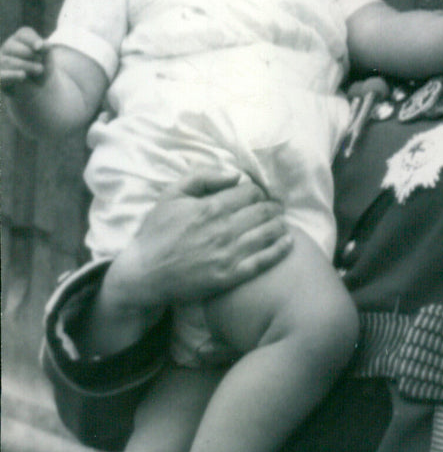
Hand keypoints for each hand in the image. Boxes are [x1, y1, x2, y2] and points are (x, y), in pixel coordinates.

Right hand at [0, 27, 45, 88]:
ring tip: (40, 69)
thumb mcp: (47, 58)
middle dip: (29, 54)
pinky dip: (12, 75)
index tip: (39, 47)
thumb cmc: (41, 68)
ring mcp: (0, 62)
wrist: (39, 88)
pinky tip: (23, 75)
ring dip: (26, 65)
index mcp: (20, 39)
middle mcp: (7, 48)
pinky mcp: (0, 77)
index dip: (32, 39)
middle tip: (41, 61)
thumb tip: (41, 45)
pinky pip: (1, 76)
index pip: (23, 34)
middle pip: (11, 46)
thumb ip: (46, 50)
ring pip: (7, 61)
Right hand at [103, 170, 291, 311]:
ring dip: (280, 224)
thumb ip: (203, 176)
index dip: (258, 190)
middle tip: (277, 206)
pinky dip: (280, 249)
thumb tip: (235, 175)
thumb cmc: (156, 232)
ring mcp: (229, 254)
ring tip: (283, 221)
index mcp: (211, 207)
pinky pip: (263, 261)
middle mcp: (224, 229)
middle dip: (273, 206)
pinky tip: (289, 242)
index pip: (250, 192)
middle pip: (264, 211)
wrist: (144, 274)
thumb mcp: (171, 194)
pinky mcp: (230, 276)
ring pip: (268, 233)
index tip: (259, 194)